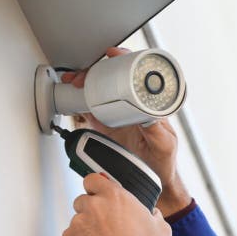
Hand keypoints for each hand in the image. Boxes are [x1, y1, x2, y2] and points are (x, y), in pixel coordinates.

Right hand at [62, 47, 190, 216]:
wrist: (153, 180)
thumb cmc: (164, 161)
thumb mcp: (164, 146)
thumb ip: (158, 132)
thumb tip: (147, 116)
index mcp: (150, 106)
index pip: (138, 75)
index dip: (125, 61)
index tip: (114, 55)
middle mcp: (133, 105)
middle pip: (112, 78)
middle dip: (95, 70)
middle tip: (83, 75)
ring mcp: (118, 113)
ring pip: (99, 89)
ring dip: (84, 82)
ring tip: (74, 82)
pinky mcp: (105, 124)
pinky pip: (90, 108)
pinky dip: (79, 100)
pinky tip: (72, 95)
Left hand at [62, 173, 171, 235]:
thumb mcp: (161, 229)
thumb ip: (152, 213)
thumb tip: (151, 213)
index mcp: (115, 197)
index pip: (93, 179)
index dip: (96, 187)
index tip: (100, 194)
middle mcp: (93, 206)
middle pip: (83, 200)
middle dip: (93, 210)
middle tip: (107, 226)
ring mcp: (78, 224)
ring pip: (78, 220)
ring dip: (87, 228)